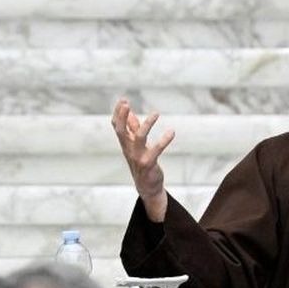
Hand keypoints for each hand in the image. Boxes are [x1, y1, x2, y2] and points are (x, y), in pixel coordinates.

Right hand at [111, 98, 173, 222]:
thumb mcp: (136, 146)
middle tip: (126, 103)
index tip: (123, 100)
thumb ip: (133, 129)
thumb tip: (130, 113)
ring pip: (139, 138)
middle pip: (121, 131)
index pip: (117, 127)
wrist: (147, 187)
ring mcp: (137, 157)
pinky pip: (156, 150)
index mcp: (125, 144)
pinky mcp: (148, 164)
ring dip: (147, 125)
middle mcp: (129, 150)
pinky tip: (171, 132)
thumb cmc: (142, 163)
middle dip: (122, 117)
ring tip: (156, 113)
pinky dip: (164, 140)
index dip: (118, 114)